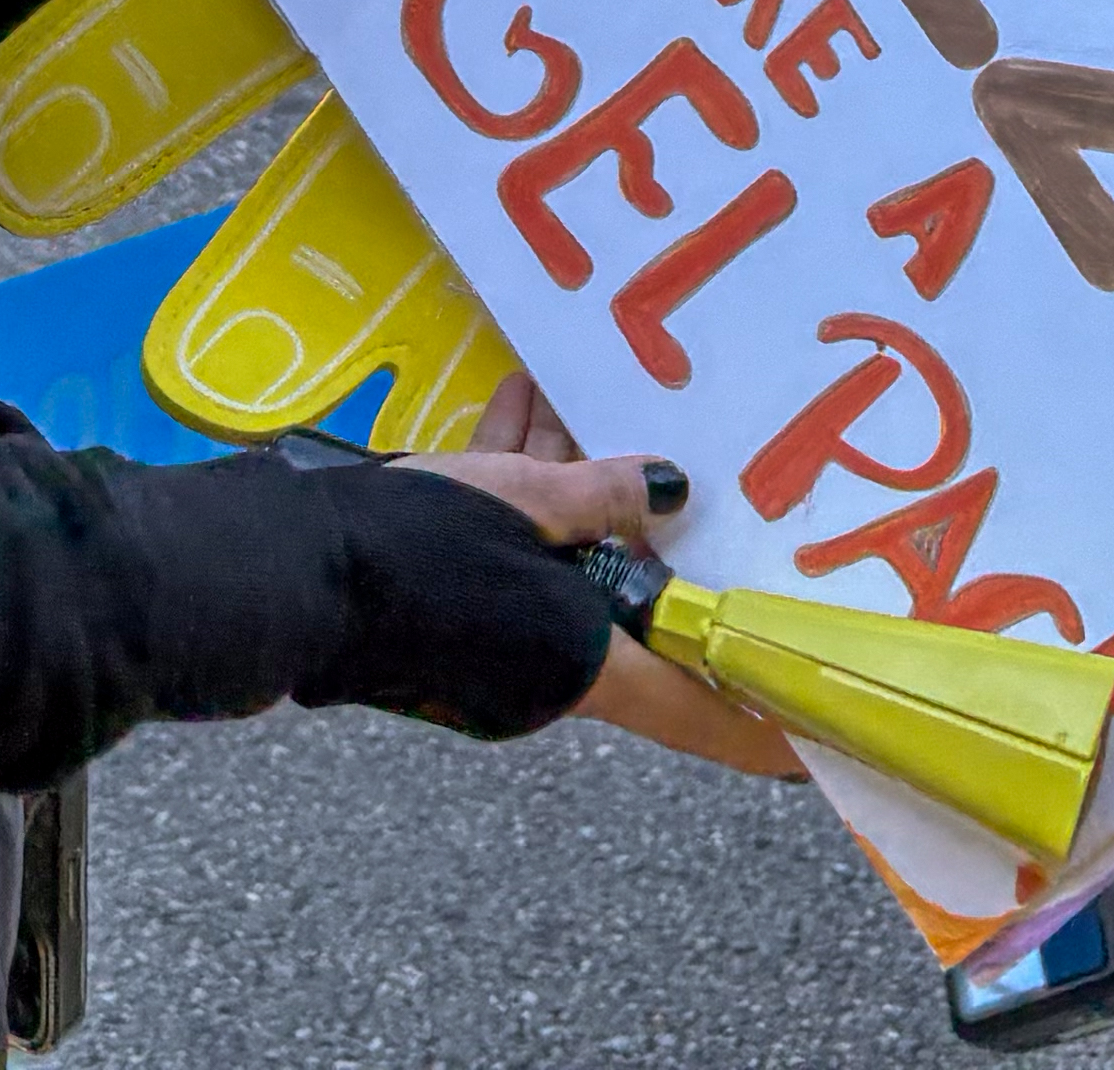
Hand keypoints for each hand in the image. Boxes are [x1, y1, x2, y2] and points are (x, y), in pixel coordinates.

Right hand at [408, 380, 804, 779]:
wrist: (292, 565)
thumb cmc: (422, 548)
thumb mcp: (529, 502)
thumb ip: (608, 497)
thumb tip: (671, 490)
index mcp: (584, 669)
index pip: (700, 714)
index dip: (763, 723)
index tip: (822, 723)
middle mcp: (549, 666)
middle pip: (633, 607)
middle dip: (664, 538)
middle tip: (728, 480)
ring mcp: (497, 634)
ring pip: (566, 553)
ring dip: (585, 481)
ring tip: (617, 395)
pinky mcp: (452, 595)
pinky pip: (510, 534)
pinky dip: (525, 474)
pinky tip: (530, 390)